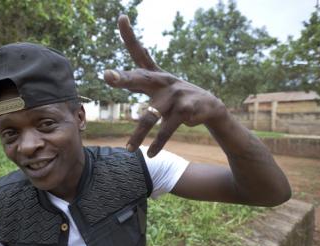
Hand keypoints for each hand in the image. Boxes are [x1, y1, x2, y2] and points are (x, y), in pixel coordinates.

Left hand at [104, 15, 226, 156]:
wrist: (211, 108)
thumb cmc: (178, 98)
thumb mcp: (161, 88)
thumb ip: (141, 80)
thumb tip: (119, 71)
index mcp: (156, 75)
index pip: (140, 53)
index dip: (130, 36)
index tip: (121, 17)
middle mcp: (164, 81)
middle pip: (140, 78)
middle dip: (124, 78)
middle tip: (108, 76)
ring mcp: (175, 95)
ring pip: (150, 115)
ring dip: (139, 134)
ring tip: (129, 149)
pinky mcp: (184, 110)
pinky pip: (166, 129)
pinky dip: (158, 143)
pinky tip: (152, 154)